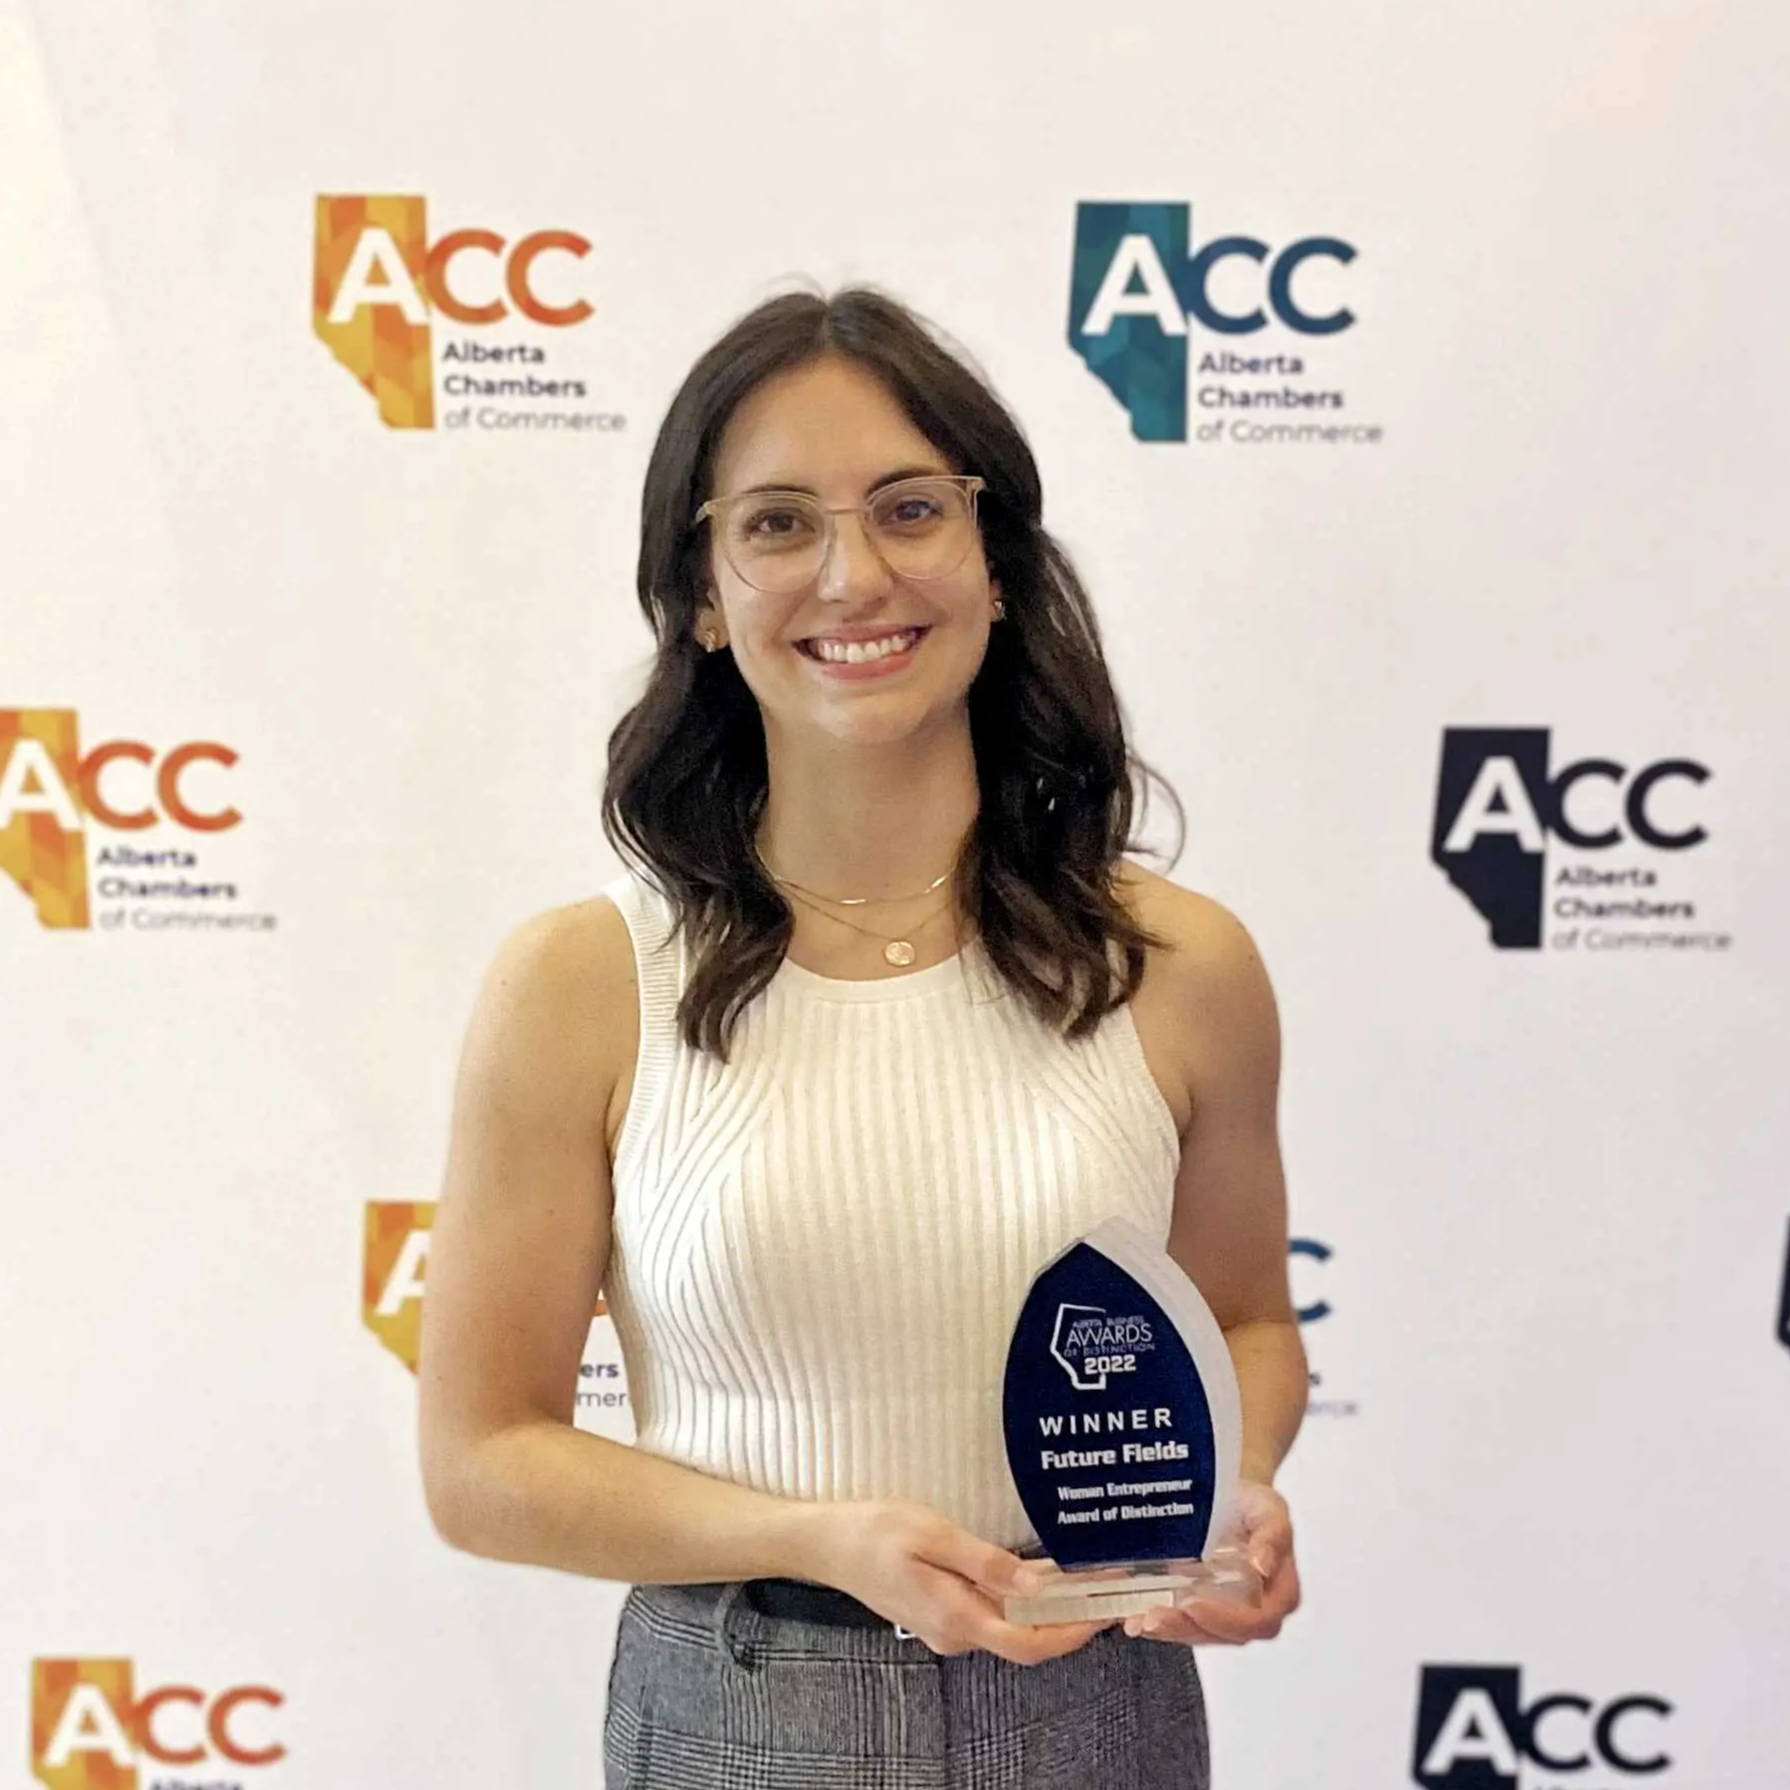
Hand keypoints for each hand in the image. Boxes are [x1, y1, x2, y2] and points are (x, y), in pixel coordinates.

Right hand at [808, 1497, 1115, 1664]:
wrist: (826, 1545)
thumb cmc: (875, 1533)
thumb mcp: (935, 1535)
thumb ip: (987, 1563)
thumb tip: (1036, 1584)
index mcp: (957, 1619)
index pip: (1030, 1644)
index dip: (1074, 1634)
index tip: (1107, 1611)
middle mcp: (956, 1634)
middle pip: (1027, 1637)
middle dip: (1071, 1616)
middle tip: (1107, 1582)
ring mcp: (948, 1627)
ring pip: (1011, 1625)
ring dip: (1048, 1606)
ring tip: (1083, 1572)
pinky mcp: (942, 1613)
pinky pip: (992, 1613)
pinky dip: (1021, 1598)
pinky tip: (1036, 1572)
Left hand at [1123, 1480, 1300, 1645]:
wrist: (1226, 1495)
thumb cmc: (1251, 1505)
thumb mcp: (1269, 1509)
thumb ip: (1272, 1536)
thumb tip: (1263, 1565)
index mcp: (1278, 1592)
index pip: (1259, 1620)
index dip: (1227, 1619)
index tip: (1195, 1603)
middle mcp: (1252, 1609)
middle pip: (1223, 1634)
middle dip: (1187, 1628)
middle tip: (1156, 1616)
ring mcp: (1223, 1611)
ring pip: (1198, 1633)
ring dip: (1168, 1629)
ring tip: (1139, 1619)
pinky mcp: (1197, 1608)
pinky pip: (1179, 1622)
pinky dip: (1154, 1621)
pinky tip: (1132, 1617)